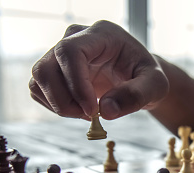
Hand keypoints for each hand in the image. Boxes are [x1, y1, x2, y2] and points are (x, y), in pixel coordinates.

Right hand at [29, 21, 168, 119]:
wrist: (138, 78)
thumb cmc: (147, 78)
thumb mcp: (155, 86)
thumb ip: (136, 96)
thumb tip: (106, 111)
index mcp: (101, 34)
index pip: (70, 51)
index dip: (75, 83)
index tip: (92, 109)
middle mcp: (75, 38)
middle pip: (46, 67)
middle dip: (65, 101)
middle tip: (91, 117)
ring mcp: (60, 53)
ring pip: (39, 79)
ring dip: (59, 105)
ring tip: (87, 114)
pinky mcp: (53, 70)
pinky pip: (39, 90)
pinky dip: (55, 106)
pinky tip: (78, 110)